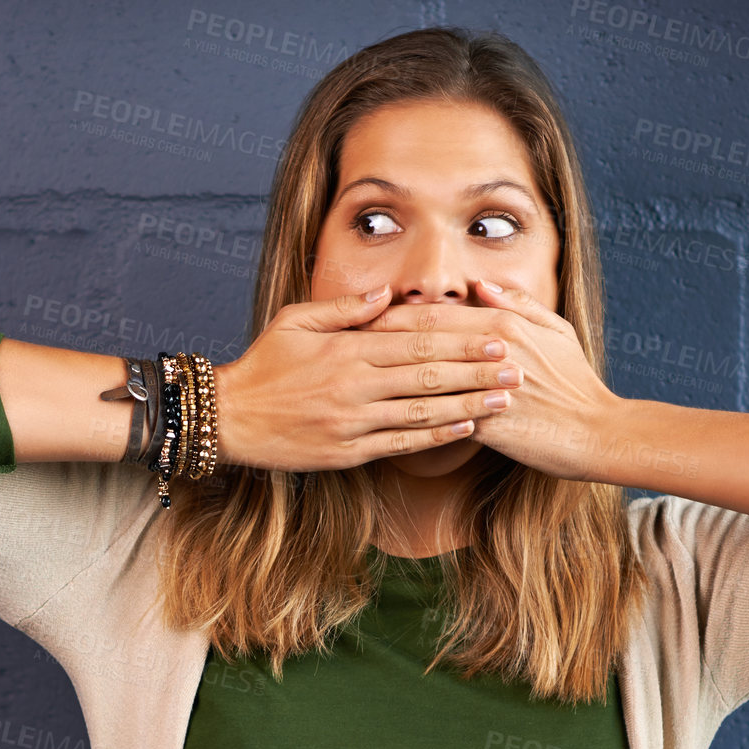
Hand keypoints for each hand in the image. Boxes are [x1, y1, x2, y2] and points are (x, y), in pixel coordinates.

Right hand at [213, 284, 518, 472]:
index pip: (416, 343)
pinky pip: (400, 444)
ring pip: (422, 414)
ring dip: (469, 406)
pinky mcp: (347, 453)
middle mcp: (355, 386)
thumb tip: (387, 296)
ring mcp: (353, 423)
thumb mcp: (295, 322)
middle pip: (429, 377)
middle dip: (478, 372)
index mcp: (347, 351)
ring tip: (505, 400)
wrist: (228, 418)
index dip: (461, 342)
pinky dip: (436, 437)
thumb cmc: (263, 366)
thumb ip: (344, 310)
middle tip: (519, 367)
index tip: (497, 337)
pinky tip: (466, 430)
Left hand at [352, 280, 624, 480]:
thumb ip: (517, 303)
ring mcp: (486, 387)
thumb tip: (480, 284)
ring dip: (384, 379)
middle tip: (338, 343)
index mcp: (502, 324)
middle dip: (375, 342)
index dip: (391, 316)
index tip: (357, 317)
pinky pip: (438, 419)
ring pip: (423, 378)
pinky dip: (408, 418)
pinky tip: (379, 421)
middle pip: (418, 342)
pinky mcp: (487, 424)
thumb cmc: (576, 381)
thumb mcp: (555, 330)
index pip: (433, 315)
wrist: (597, 432)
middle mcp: (490, 351)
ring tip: (349, 380)